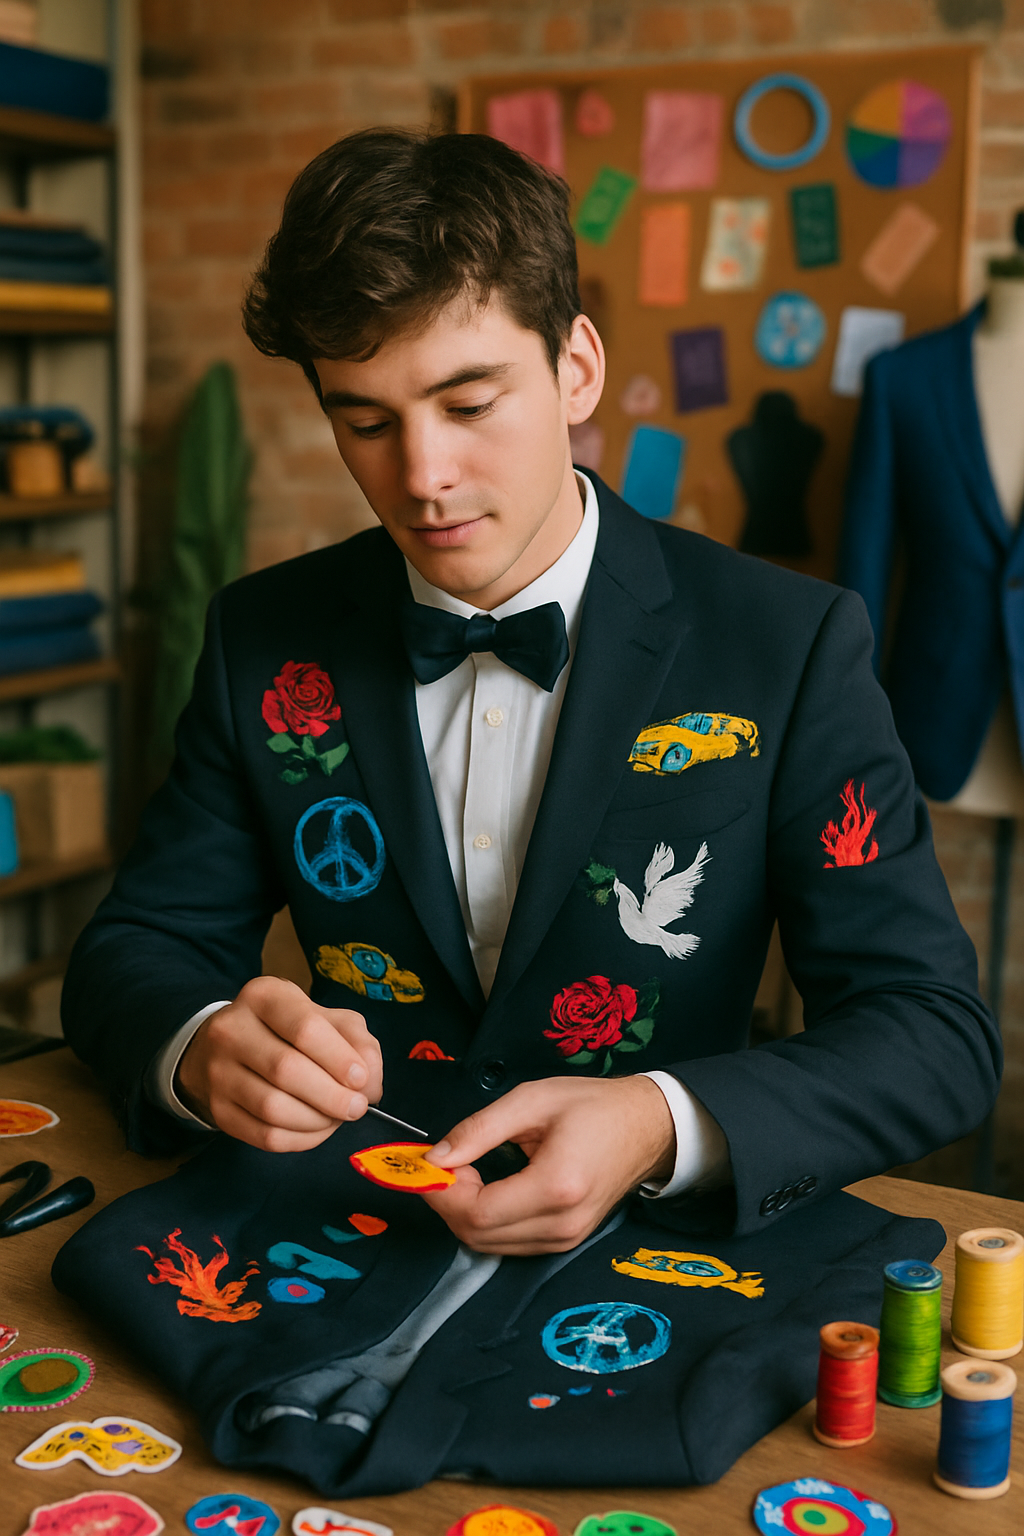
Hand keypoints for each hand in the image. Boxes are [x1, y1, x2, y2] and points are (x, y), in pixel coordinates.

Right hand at [175, 975, 382, 1152]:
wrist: (225, 1048)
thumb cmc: (287, 1030)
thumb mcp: (324, 1017)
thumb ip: (357, 1041)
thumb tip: (370, 1084)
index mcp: (264, 996)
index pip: (305, 1028)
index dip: (339, 1058)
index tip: (361, 1080)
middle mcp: (232, 1029)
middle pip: (287, 1070)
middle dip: (332, 1096)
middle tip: (356, 1107)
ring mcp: (218, 1071)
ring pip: (273, 1108)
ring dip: (317, 1121)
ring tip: (337, 1117)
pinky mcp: (218, 1109)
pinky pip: (263, 1135)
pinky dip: (300, 1139)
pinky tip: (317, 1130)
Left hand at [419, 1075, 675, 1253]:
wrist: (647, 1127)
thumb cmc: (592, 1105)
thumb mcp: (532, 1100)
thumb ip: (479, 1129)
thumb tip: (435, 1158)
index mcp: (556, 1185)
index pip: (478, 1213)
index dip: (443, 1193)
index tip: (431, 1162)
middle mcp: (561, 1224)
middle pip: (478, 1237)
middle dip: (448, 1203)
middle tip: (446, 1164)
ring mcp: (565, 1239)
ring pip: (489, 1246)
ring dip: (463, 1214)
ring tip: (465, 1172)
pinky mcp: (564, 1242)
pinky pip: (508, 1245)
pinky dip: (485, 1222)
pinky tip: (485, 1189)